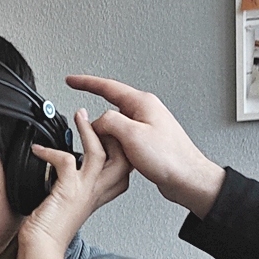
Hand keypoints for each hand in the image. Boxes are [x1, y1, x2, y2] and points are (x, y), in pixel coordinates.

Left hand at [21, 108, 131, 258]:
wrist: (41, 250)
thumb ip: (69, 190)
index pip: (122, 174)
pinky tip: (39, 149)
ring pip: (100, 153)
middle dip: (115, 136)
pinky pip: (65, 159)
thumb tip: (61, 173)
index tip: (109, 139)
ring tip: (81, 116)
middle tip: (102, 120)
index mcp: (96, 197)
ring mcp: (84, 191)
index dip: (121, 155)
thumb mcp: (66, 207)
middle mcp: (94, 193)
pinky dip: (49, 151)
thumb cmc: (48, 234)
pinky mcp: (68, 190)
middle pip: (123, 160)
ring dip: (89, 131)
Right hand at [66, 75, 225, 217]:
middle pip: (109, 110)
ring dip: (106, 139)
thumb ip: (109, 122)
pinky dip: (114, 147)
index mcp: (142, 103)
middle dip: (96, 124)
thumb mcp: (132, 135)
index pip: (107, 87)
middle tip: (89, 138)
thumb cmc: (168, 157)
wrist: (187, 178)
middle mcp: (145, 111)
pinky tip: (117, 159)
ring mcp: (145, 126)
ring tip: (108, 154)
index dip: (85, 83)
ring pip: (114, 127)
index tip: (72, 81)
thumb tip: (96, 121)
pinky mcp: (146, 141)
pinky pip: (122, 139)